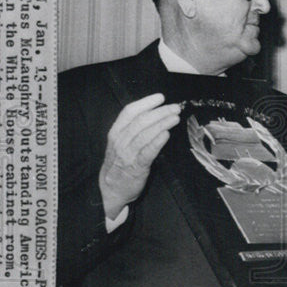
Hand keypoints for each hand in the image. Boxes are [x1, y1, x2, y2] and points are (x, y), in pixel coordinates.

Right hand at [98, 93, 181, 219]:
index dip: (146, 102)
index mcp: (116, 132)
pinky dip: (157, 142)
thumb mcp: (120, 142)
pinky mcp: (136, 167)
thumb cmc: (119, 163)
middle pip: (141, 121)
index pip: (129, 112)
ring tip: (175, 118)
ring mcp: (127, 154)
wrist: (111, 189)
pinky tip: (166, 134)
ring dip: (162, 124)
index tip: (161, 97)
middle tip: (175, 108)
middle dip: (160, 112)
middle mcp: (120, 141)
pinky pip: (147, 152)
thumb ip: (133, 129)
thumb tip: (154, 113)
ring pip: (145, 134)